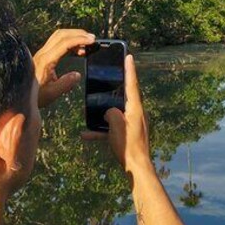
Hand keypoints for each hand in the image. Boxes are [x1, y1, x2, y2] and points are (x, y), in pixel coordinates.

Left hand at [33, 29, 94, 107]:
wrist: (19, 95)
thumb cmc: (34, 96)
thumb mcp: (52, 94)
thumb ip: (66, 84)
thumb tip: (77, 75)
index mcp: (46, 60)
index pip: (64, 43)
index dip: (79, 39)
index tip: (92, 40)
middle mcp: (43, 53)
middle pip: (61, 34)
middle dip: (78, 33)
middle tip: (92, 38)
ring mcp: (42, 53)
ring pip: (59, 36)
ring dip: (74, 36)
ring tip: (86, 43)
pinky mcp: (43, 55)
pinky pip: (57, 42)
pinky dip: (69, 42)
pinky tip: (77, 50)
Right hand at [83, 55, 152, 176]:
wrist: (136, 167)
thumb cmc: (128, 146)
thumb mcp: (116, 126)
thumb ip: (111, 113)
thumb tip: (109, 112)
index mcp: (135, 108)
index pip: (132, 84)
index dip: (129, 69)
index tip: (129, 56)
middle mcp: (136, 113)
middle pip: (125, 95)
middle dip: (117, 87)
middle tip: (110, 75)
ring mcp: (133, 123)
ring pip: (117, 112)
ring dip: (105, 111)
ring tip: (92, 108)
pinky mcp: (129, 134)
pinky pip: (114, 127)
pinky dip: (103, 129)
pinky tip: (87, 134)